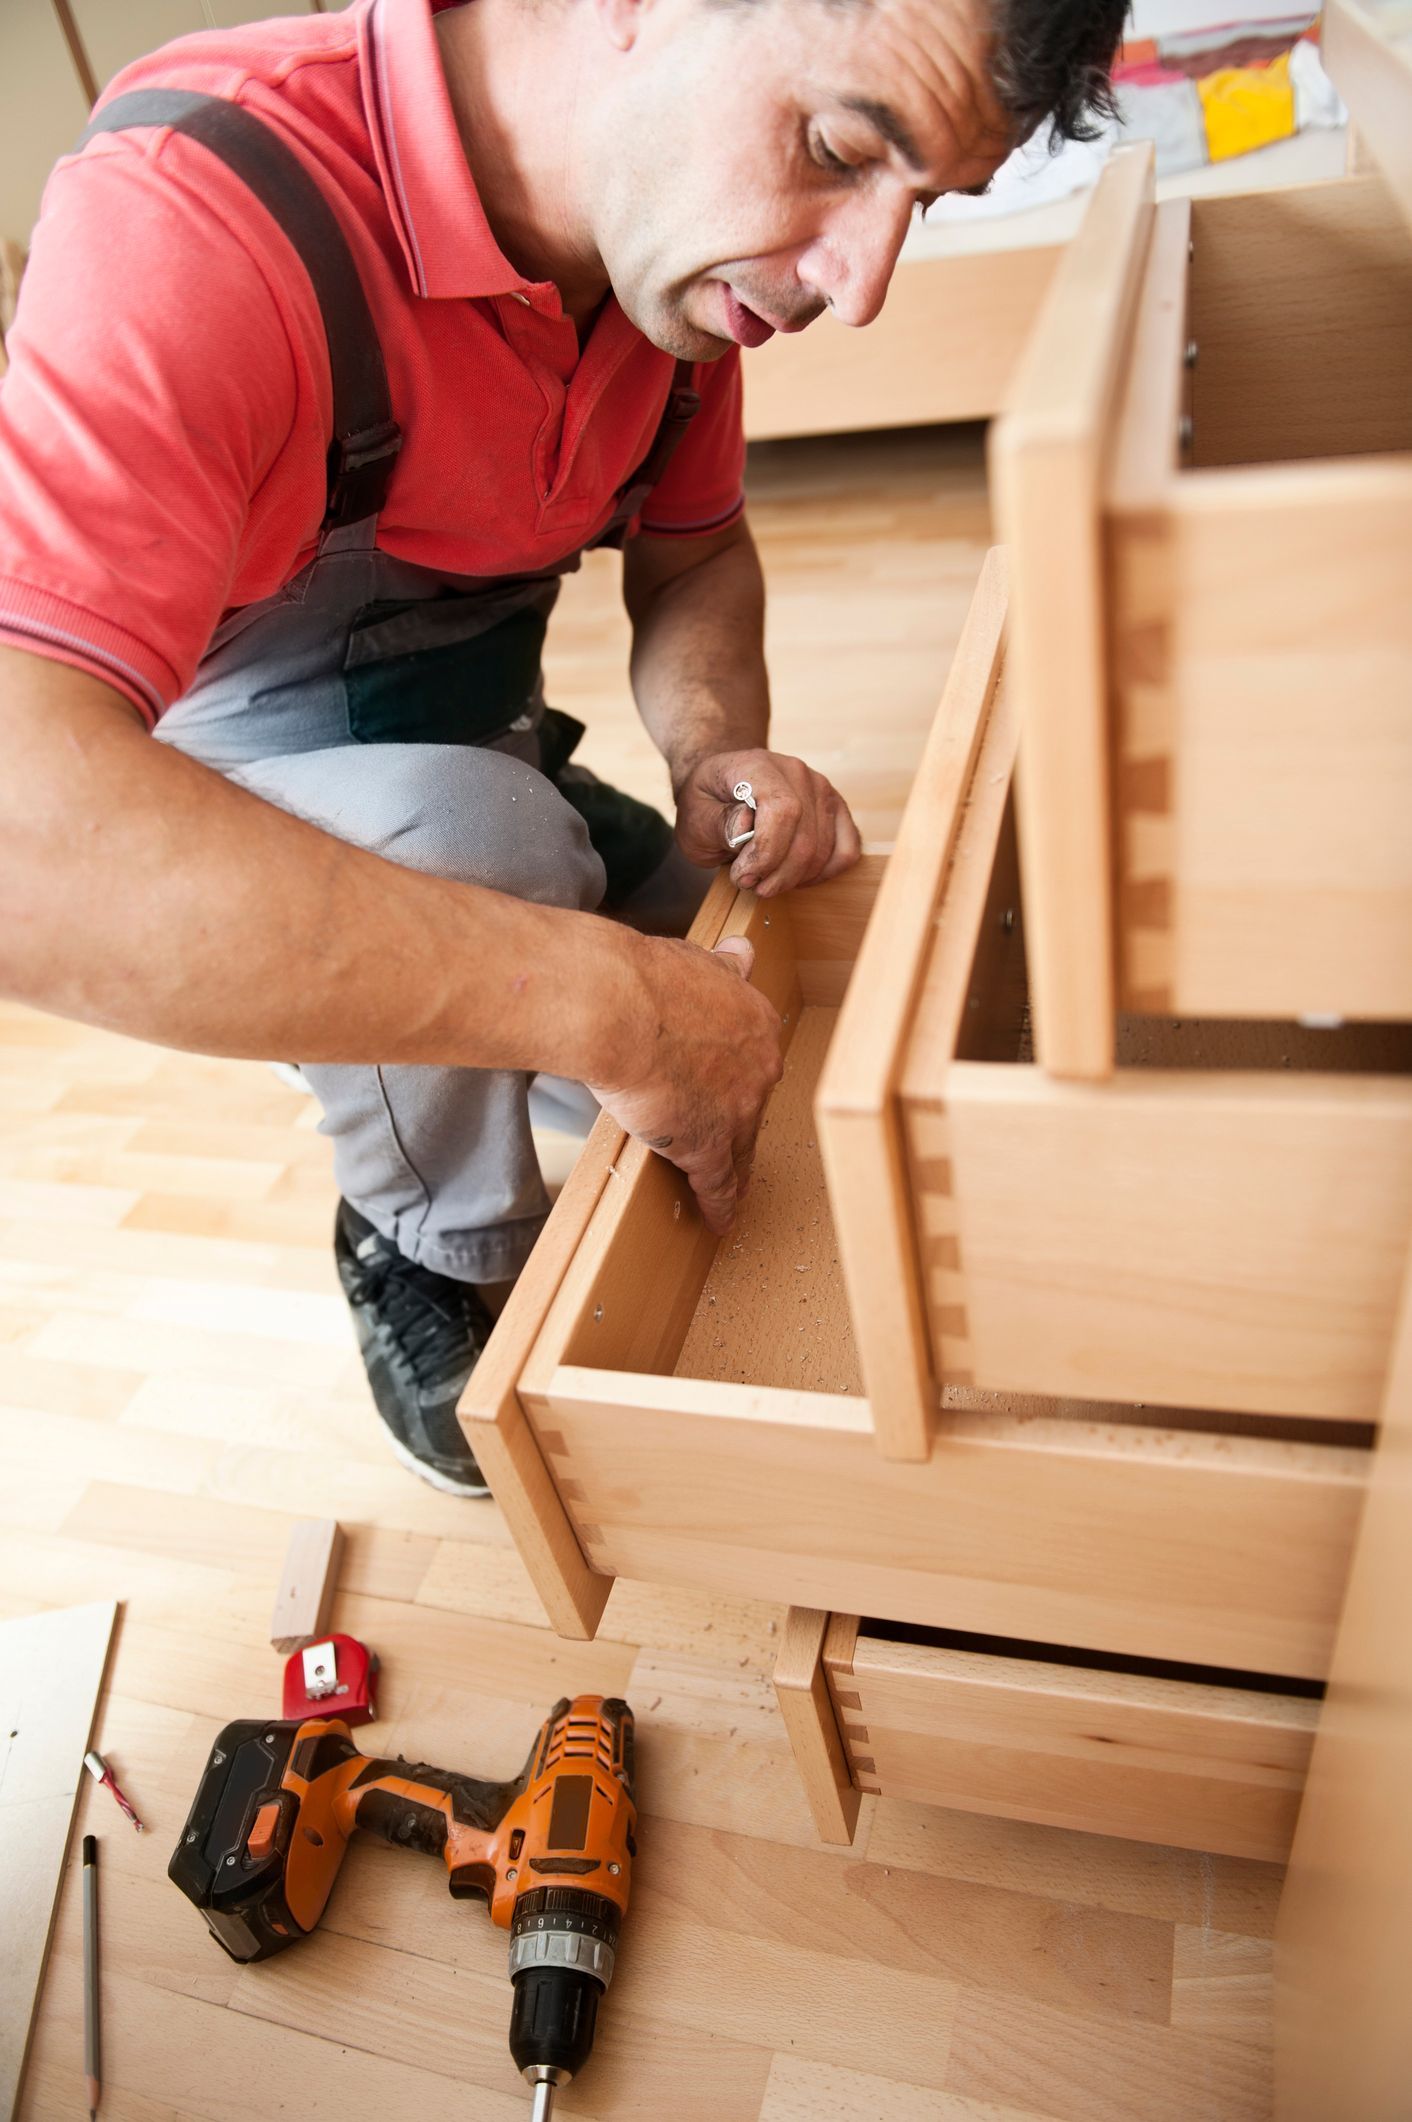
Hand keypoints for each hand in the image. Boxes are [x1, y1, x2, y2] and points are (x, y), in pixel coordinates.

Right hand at [588, 933, 782, 1234]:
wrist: (616, 1007)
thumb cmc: (643, 980)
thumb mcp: (698, 960)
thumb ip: (723, 968)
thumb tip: (740, 952)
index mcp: (755, 1022)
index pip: (752, 1059)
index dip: (736, 1076)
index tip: (728, 1085)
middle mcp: (758, 1068)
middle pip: (751, 1103)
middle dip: (735, 1118)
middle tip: (718, 1131)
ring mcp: (737, 1111)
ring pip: (740, 1148)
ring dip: (734, 1169)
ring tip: (732, 1189)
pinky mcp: (708, 1147)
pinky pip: (720, 1183)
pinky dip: (719, 1203)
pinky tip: (721, 1218)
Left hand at [673, 748, 861, 897]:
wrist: (724, 785)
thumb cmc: (708, 802)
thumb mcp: (693, 816)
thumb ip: (717, 822)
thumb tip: (744, 828)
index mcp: (758, 766)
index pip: (783, 811)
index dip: (766, 853)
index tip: (742, 875)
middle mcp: (797, 772)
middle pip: (805, 838)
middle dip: (776, 875)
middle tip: (748, 883)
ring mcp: (821, 789)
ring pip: (823, 851)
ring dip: (793, 878)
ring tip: (765, 880)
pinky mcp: (836, 809)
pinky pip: (846, 850)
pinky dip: (822, 873)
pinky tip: (794, 876)